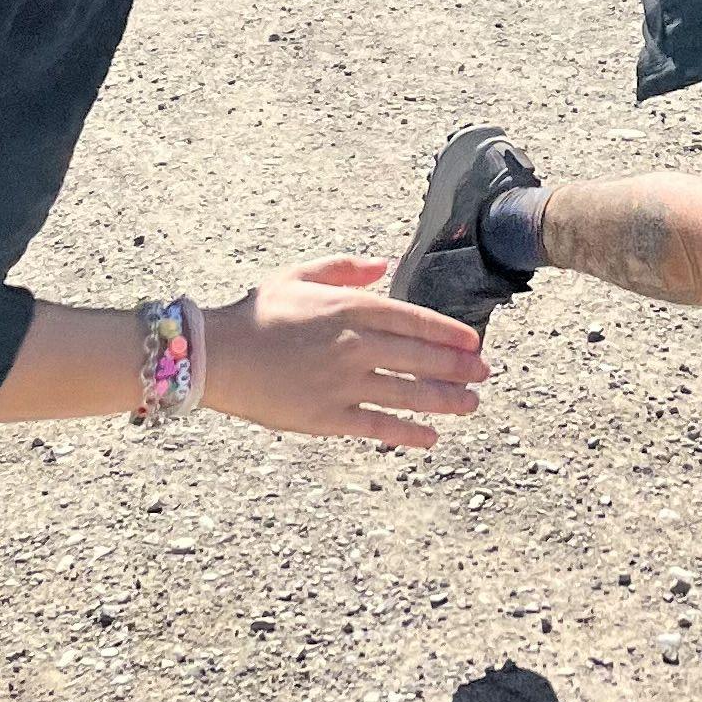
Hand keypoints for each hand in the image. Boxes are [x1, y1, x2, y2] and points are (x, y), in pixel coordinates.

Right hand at [203, 259, 488, 447]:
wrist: (217, 355)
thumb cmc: (257, 313)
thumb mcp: (299, 275)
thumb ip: (345, 268)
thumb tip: (383, 264)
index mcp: (349, 308)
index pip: (415, 320)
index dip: (450, 334)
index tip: (474, 343)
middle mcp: (353, 345)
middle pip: (421, 358)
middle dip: (459, 368)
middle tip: (484, 374)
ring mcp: (342, 383)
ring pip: (408, 394)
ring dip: (446, 401)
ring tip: (471, 405)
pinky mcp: (327, 417)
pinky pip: (378, 426)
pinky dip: (408, 432)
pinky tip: (431, 436)